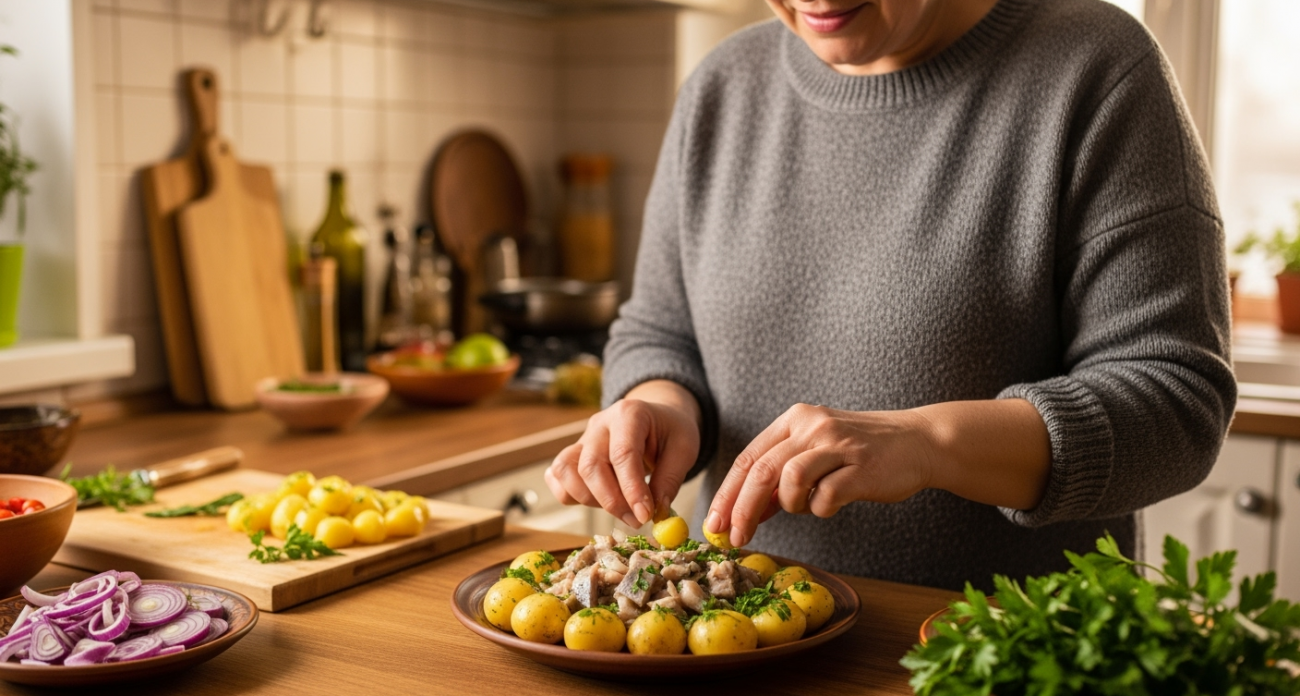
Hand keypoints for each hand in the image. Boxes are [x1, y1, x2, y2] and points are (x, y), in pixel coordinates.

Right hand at [545, 380, 700, 527]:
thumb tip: (656, 511)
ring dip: (589, 499)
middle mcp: (600, 424)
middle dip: (613, 501)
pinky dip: (570, 494)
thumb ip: (670, 479)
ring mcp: (582, 438)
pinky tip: (597, 500)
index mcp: (629, 413)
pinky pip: (557, 476)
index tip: (645, 516)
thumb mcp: (684, 448)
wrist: (656, 418)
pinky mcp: (572, 454)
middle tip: (637, 520)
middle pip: (590, 466)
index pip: (623, 454)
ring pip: (566, 471)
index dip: (632, 490)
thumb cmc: (670, 431)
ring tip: (620, 508)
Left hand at [705, 404, 937, 547]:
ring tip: (806, 506)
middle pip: (761, 471)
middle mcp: (812, 426)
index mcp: (795, 419)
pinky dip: (821, 509)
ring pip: (790, 480)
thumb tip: (747, 510)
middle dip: (741, 509)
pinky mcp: (861, 467)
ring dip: (790, 505)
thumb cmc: (861, 453)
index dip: (727, 494)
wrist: (918, 442)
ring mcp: (838, 444)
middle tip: (735, 539)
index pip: (747, 457)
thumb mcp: (816, 453)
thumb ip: (782, 476)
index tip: (714, 524)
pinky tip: (832, 503)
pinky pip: (825, 497)